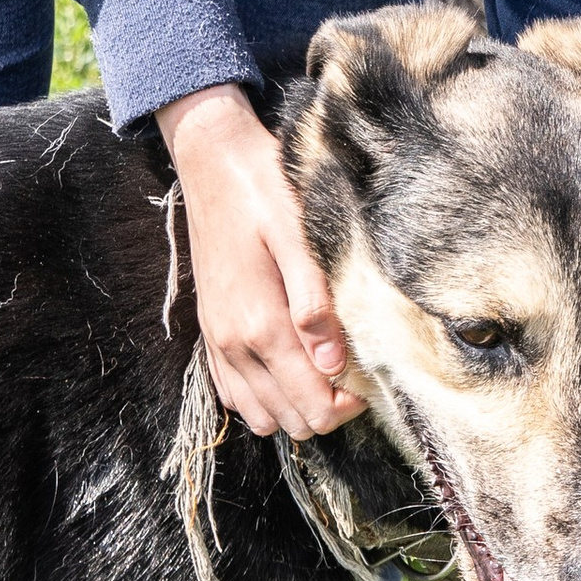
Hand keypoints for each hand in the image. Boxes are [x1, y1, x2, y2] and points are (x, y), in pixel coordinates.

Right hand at [158, 84, 364, 440]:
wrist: (212, 160)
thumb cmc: (264, 188)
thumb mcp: (298, 234)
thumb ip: (315, 302)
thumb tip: (335, 363)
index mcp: (260, 324)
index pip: (312, 405)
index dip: (349, 404)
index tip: (370, 377)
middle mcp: (234, 343)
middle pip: (289, 420)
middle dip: (326, 408)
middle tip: (354, 373)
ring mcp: (217, 340)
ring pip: (258, 415)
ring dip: (295, 406)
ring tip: (324, 371)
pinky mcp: (210, 330)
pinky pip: (233, 393)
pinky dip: (263, 395)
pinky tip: (288, 366)